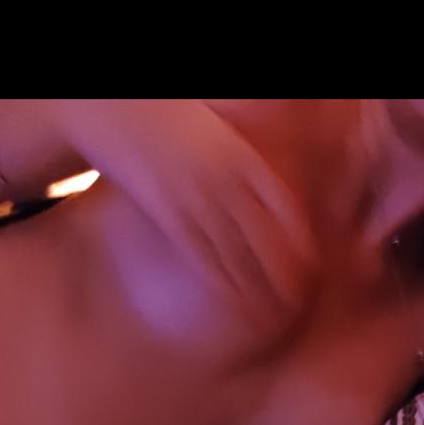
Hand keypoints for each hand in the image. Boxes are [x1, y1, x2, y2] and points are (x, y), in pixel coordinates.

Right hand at [58, 99, 313, 319]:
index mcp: (240, 156)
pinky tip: (233, 302)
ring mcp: (198, 198)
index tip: (311, 266)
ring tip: (272, 316)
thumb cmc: (160, 117)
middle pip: (267, 235)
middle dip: (286, 272)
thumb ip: (231, 156)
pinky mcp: (169, 214)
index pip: (282, 206)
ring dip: (258, 288)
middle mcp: (225, 179)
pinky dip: (222, 282)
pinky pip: (202, 255)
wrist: (113, 108)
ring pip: (238, 252)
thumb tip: (245, 183)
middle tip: (298, 302)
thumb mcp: (209, 129)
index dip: (298, 240)